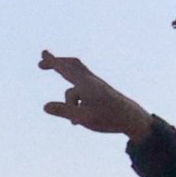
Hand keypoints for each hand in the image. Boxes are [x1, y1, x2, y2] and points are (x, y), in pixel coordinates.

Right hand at [38, 52, 152, 138]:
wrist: (133, 119)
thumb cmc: (108, 117)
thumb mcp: (83, 117)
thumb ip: (63, 111)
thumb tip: (44, 106)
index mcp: (85, 84)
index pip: (65, 68)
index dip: (53, 61)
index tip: (44, 54)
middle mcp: (91, 81)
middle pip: (72, 65)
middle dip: (57, 63)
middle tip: (42, 63)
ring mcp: (96, 86)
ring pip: (75, 85)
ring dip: (69, 100)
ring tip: (74, 123)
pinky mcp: (100, 92)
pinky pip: (81, 92)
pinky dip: (75, 103)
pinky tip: (77, 121)